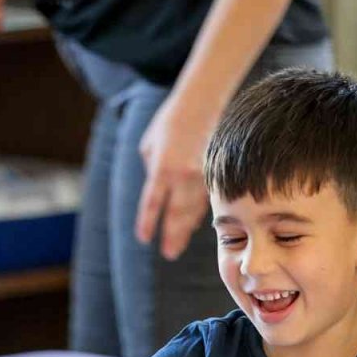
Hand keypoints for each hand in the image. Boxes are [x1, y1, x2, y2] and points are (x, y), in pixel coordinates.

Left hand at [135, 99, 216, 259]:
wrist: (200, 103)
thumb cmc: (168, 124)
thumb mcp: (149, 147)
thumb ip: (151, 173)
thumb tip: (158, 194)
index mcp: (163, 167)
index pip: (152, 202)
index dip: (147, 222)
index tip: (143, 239)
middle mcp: (183, 174)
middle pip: (177, 213)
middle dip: (172, 235)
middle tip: (168, 254)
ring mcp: (202, 174)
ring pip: (194, 209)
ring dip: (185, 230)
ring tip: (176, 248)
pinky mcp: (214, 172)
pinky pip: (205, 199)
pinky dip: (197, 214)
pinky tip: (190, 227)